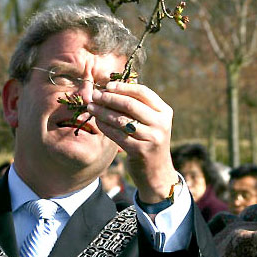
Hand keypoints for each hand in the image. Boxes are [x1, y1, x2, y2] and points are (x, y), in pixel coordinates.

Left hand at [87, 81, 177, 203]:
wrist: (156, 171)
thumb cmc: (148, 140)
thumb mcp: (151, 121)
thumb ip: (138, 105)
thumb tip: (110, 88)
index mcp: (165, 111)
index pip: (143, 92)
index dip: (123, 87)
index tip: (107, 86)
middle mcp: (161, 124)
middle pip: (130, 105)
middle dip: (110, 98)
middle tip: (95, 95)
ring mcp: (152, 138)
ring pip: (122, 120)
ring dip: (103, 112)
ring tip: (91, 107)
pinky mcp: (140, 151)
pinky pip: (117, 135)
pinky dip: (105, 126)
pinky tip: (97, 121)